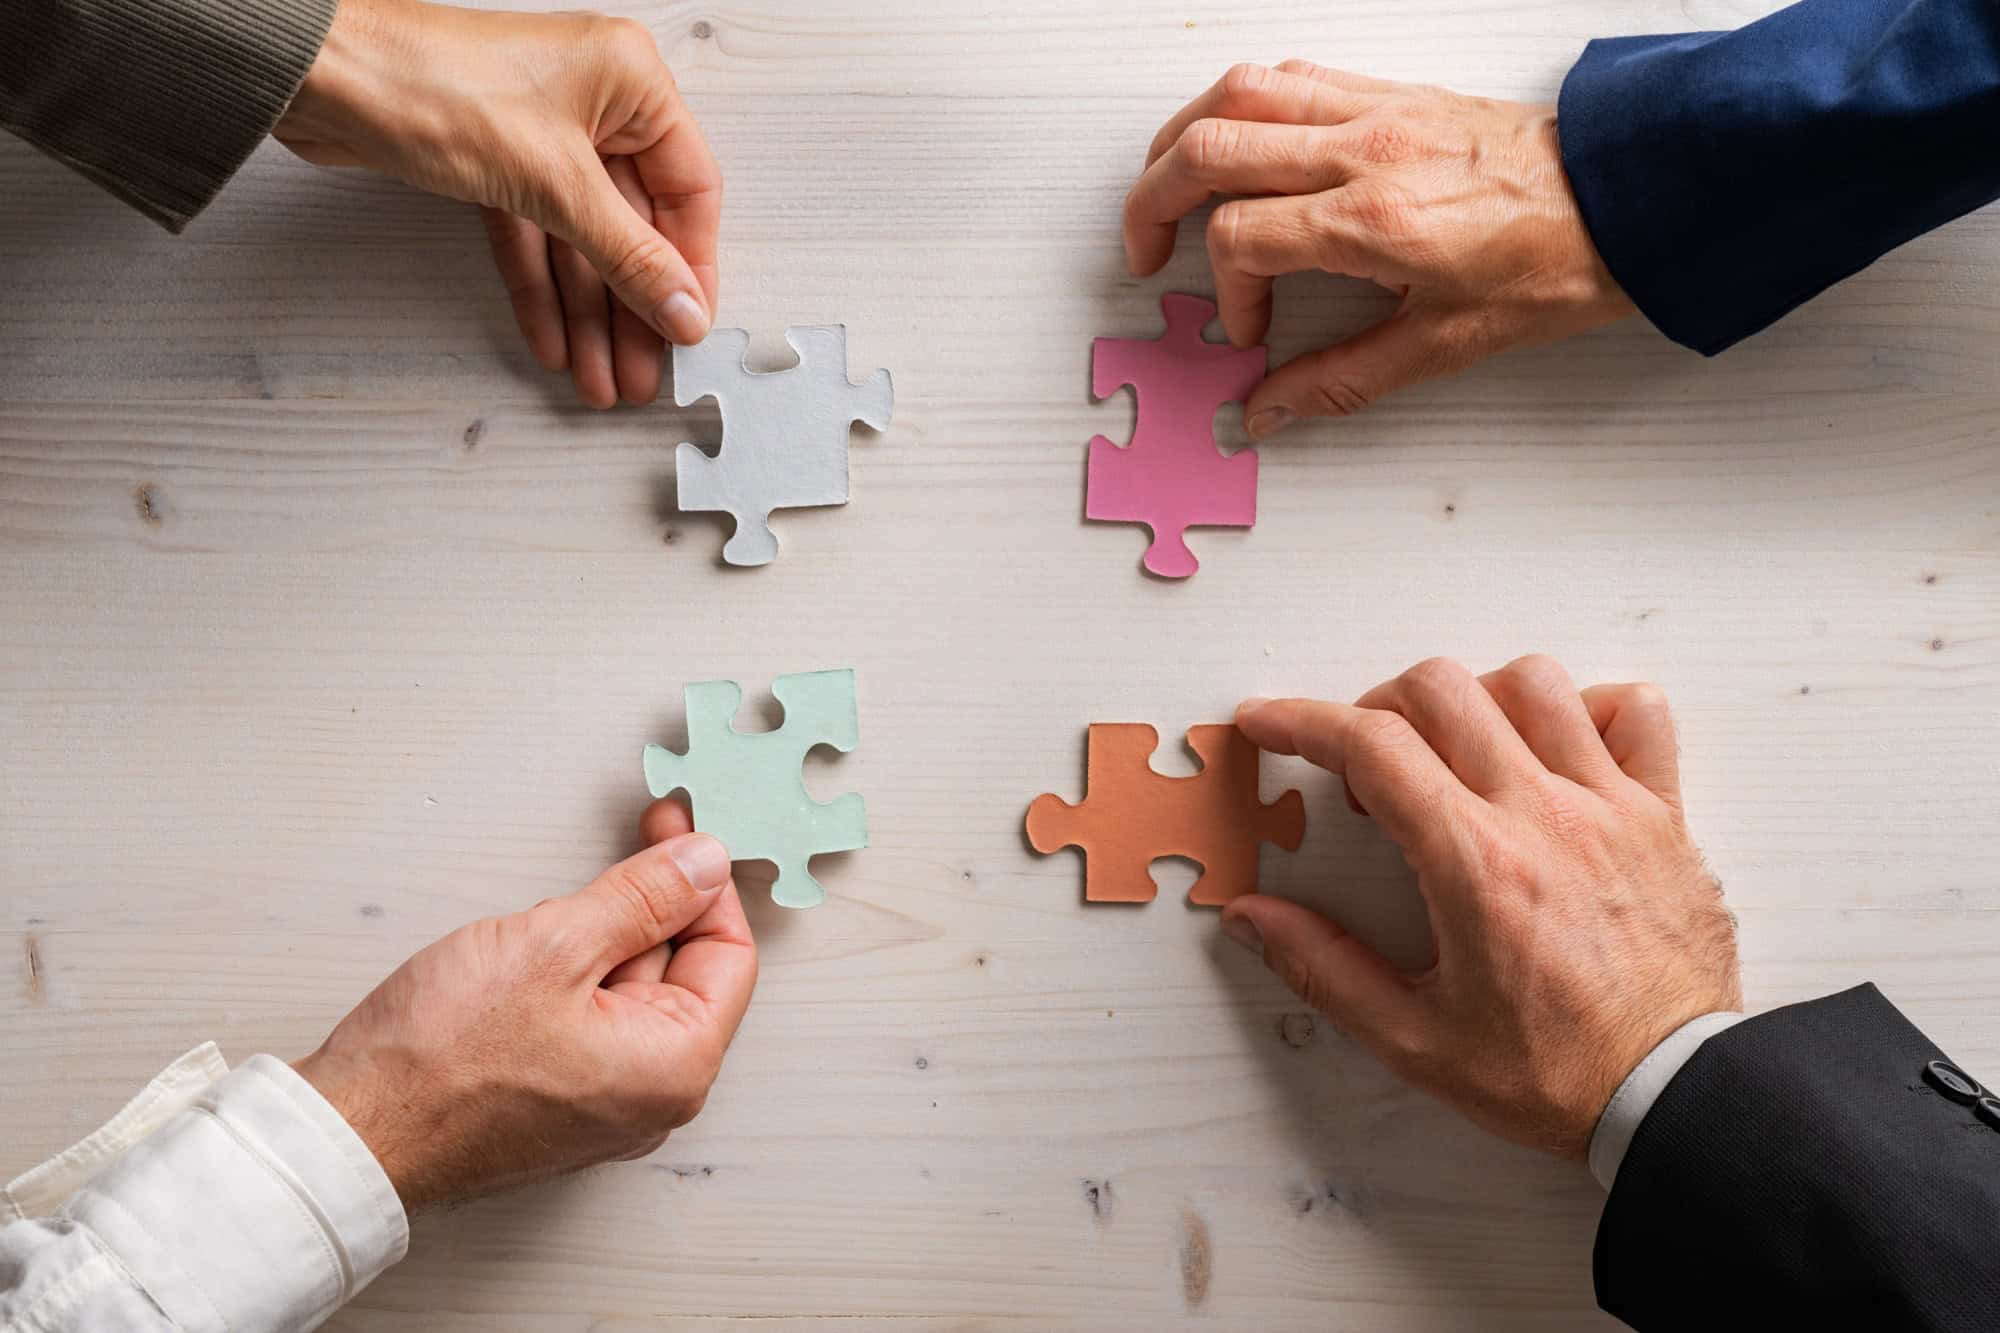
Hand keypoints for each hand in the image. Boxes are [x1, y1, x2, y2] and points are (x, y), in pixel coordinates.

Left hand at [275, 0, 720, 407]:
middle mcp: (594, 101)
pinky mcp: (496, 161)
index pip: (689, 189)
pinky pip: (534, 235)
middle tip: (641, 372)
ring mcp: (544, 132)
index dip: (692, 266)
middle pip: (633, 223)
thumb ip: (628, 255)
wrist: (319, 73)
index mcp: (630, 81)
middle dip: (632, 305)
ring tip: (599, 377)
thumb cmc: (431, 82)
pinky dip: (540, 287)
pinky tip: (552, 340)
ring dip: (588, 311)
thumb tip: (683, 309)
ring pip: (581, 238)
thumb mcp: (554, 182)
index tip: (690, 328)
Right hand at [293, 799, 755, 1209]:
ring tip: (544, 916)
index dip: (704, 883)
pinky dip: (570, 972)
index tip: (677, 830)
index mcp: (676, 1066)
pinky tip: (524, 950)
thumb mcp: (556, 945)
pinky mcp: (554, 1099)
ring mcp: (601, 1102)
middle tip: (633, 836)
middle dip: (653, 902)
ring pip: (627, 990)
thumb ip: (644, 898)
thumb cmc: (442, 1059)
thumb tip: (704, 863)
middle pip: (681, 972)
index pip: (729, 955)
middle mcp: (650, 1096)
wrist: (352, 1134)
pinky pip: (587, 1017)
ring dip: (603, 934)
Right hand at [1124, 61, 1633, 431]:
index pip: (1240, 238)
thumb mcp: (1445, 345)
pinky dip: (1244, 104)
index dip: (1225, 294)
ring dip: (1182, 136)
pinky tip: (1241, 142)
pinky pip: (1292, 73)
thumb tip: (1270, 411)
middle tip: (1142, 251)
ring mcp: (1377, 108)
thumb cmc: (1554, 264)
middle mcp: (1363, 148)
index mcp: (1372, 219)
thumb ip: (1341, 379)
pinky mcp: (1396, 91)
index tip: (1250, 332)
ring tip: (1164, 184)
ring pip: (1239, 90)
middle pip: (1210, 147)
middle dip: (1152, 201)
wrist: (1629, 198)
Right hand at [1224, 656, 1739, 1156]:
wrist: (1673, 1097)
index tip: (1267, 722)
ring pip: (1532, 682)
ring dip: (1475, 699)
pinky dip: (1588, 709)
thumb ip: (1324, 970)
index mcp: (1474, 864)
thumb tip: (1254, 918)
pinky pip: (1635, 712)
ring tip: (1458, 756)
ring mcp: (1610, 805)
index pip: (1370, 745)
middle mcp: (1542, 814)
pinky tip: (1557, 754)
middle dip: (1377, 708)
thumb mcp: (1416, 1040)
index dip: (1301, 721)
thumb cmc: (1555, 1076)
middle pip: (1440, 689)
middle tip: (1365, 767)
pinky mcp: (1663, 815)